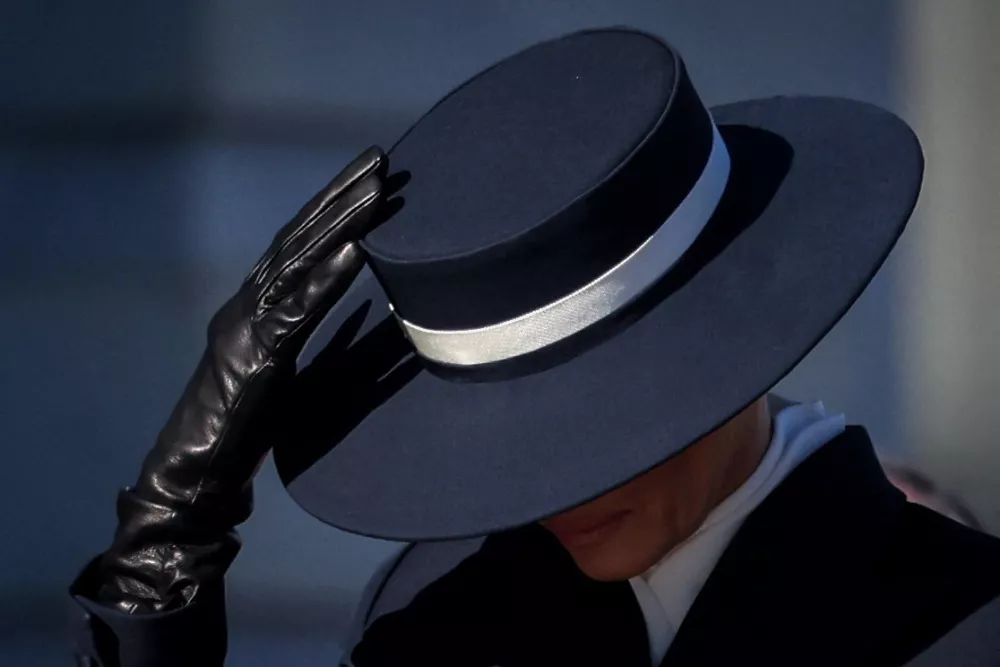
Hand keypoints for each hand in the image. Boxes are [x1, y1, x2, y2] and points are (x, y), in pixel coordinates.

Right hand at [92, 146, 388, 612]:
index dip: (332, 206)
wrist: (197, 473)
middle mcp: (248, 303)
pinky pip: (299, 309)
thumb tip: (370, 322)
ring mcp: (249, 325)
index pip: (297, 242)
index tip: (370, 176)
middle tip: (380, 157)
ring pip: (299, 260)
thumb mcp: (291, 371)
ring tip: (379, 188)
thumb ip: (321, 338)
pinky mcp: (259, 355)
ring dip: (342, 221)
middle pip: (299, 235)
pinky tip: (359, 249)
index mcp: (256, 305)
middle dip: (341, 194)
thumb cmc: (247, 428)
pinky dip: (329, 277)